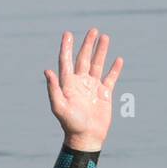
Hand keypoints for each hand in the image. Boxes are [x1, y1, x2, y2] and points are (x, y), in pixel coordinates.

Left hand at [44, 28, 123, 151]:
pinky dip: (114, 69)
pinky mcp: (104, 94)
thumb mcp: (59, 106)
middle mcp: (80, 83)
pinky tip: (118, 59)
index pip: (66, 61)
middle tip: (92, 30)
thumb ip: (54, 89)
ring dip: (101, 51)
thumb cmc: (71, 123)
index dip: (66, 47)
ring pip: (98, 65)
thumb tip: (47, 71)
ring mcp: (93, 87)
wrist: (86, 137)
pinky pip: (110, 78)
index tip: (67, 34)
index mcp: (68, 84)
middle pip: (84, 59)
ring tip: (105, 37)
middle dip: (87, 44)